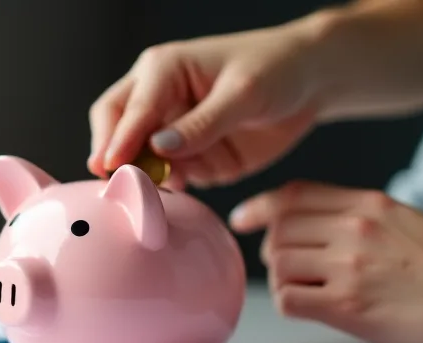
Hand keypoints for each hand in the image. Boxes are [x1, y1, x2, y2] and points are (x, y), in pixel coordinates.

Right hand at [87, 18, 327, 188]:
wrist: (311, 83)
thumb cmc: (276, 68)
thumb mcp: (244, 93)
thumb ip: (202, 123)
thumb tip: (159, 149)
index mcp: (163, 70)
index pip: (130, 108)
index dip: (118, 139)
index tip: (111, 167)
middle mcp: (159, 100)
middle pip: (116, 129)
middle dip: (115, 157)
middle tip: (117, 184)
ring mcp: (174, 133)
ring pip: (143, 161)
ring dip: (147, 178)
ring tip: (153, 194)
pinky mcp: (194, 158)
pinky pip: (175, 179)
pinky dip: (174, 189)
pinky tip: (178, 194)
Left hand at [229, 180, 422, 342]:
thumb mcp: (408, 222)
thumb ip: (362, 218)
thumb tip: (319, 227)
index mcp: (370, 204)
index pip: (293, 194)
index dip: (260, 206)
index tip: (242, 218)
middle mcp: (355, 228)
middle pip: (278, 229)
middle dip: (272, 250)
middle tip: (289, 269)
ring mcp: (350, 266)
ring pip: (277, 263)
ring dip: (282, 279)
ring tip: (307, 291)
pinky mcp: (349, 306)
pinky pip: (289, 299)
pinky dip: (291, 304)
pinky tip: (312, 308)